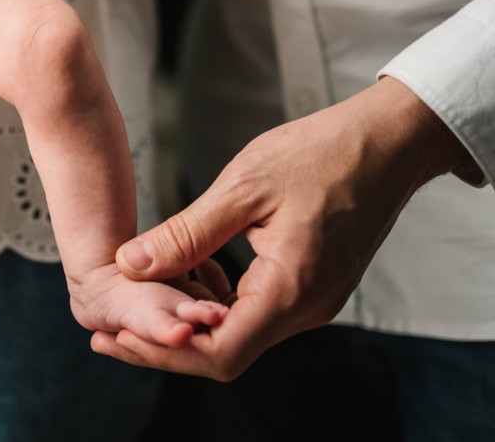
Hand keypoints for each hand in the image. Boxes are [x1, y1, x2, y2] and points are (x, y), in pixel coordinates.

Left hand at [93, 77, 473, 379]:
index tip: (113, 338)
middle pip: (225, 351)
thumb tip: (128, 266)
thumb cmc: (321, 153)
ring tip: (137, 297)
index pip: (218, 352)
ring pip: (239, 331)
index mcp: (290, 289)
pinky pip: (256, 309)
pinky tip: (189, 271)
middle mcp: (307, 309)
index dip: (161, 351)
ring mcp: (314, 300)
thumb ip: (185, 234)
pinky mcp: (313, 285)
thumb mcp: (243, 187)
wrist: (388, 141)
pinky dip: (215, 300)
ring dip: (188, 319)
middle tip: (106, 330)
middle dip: (164, 342)